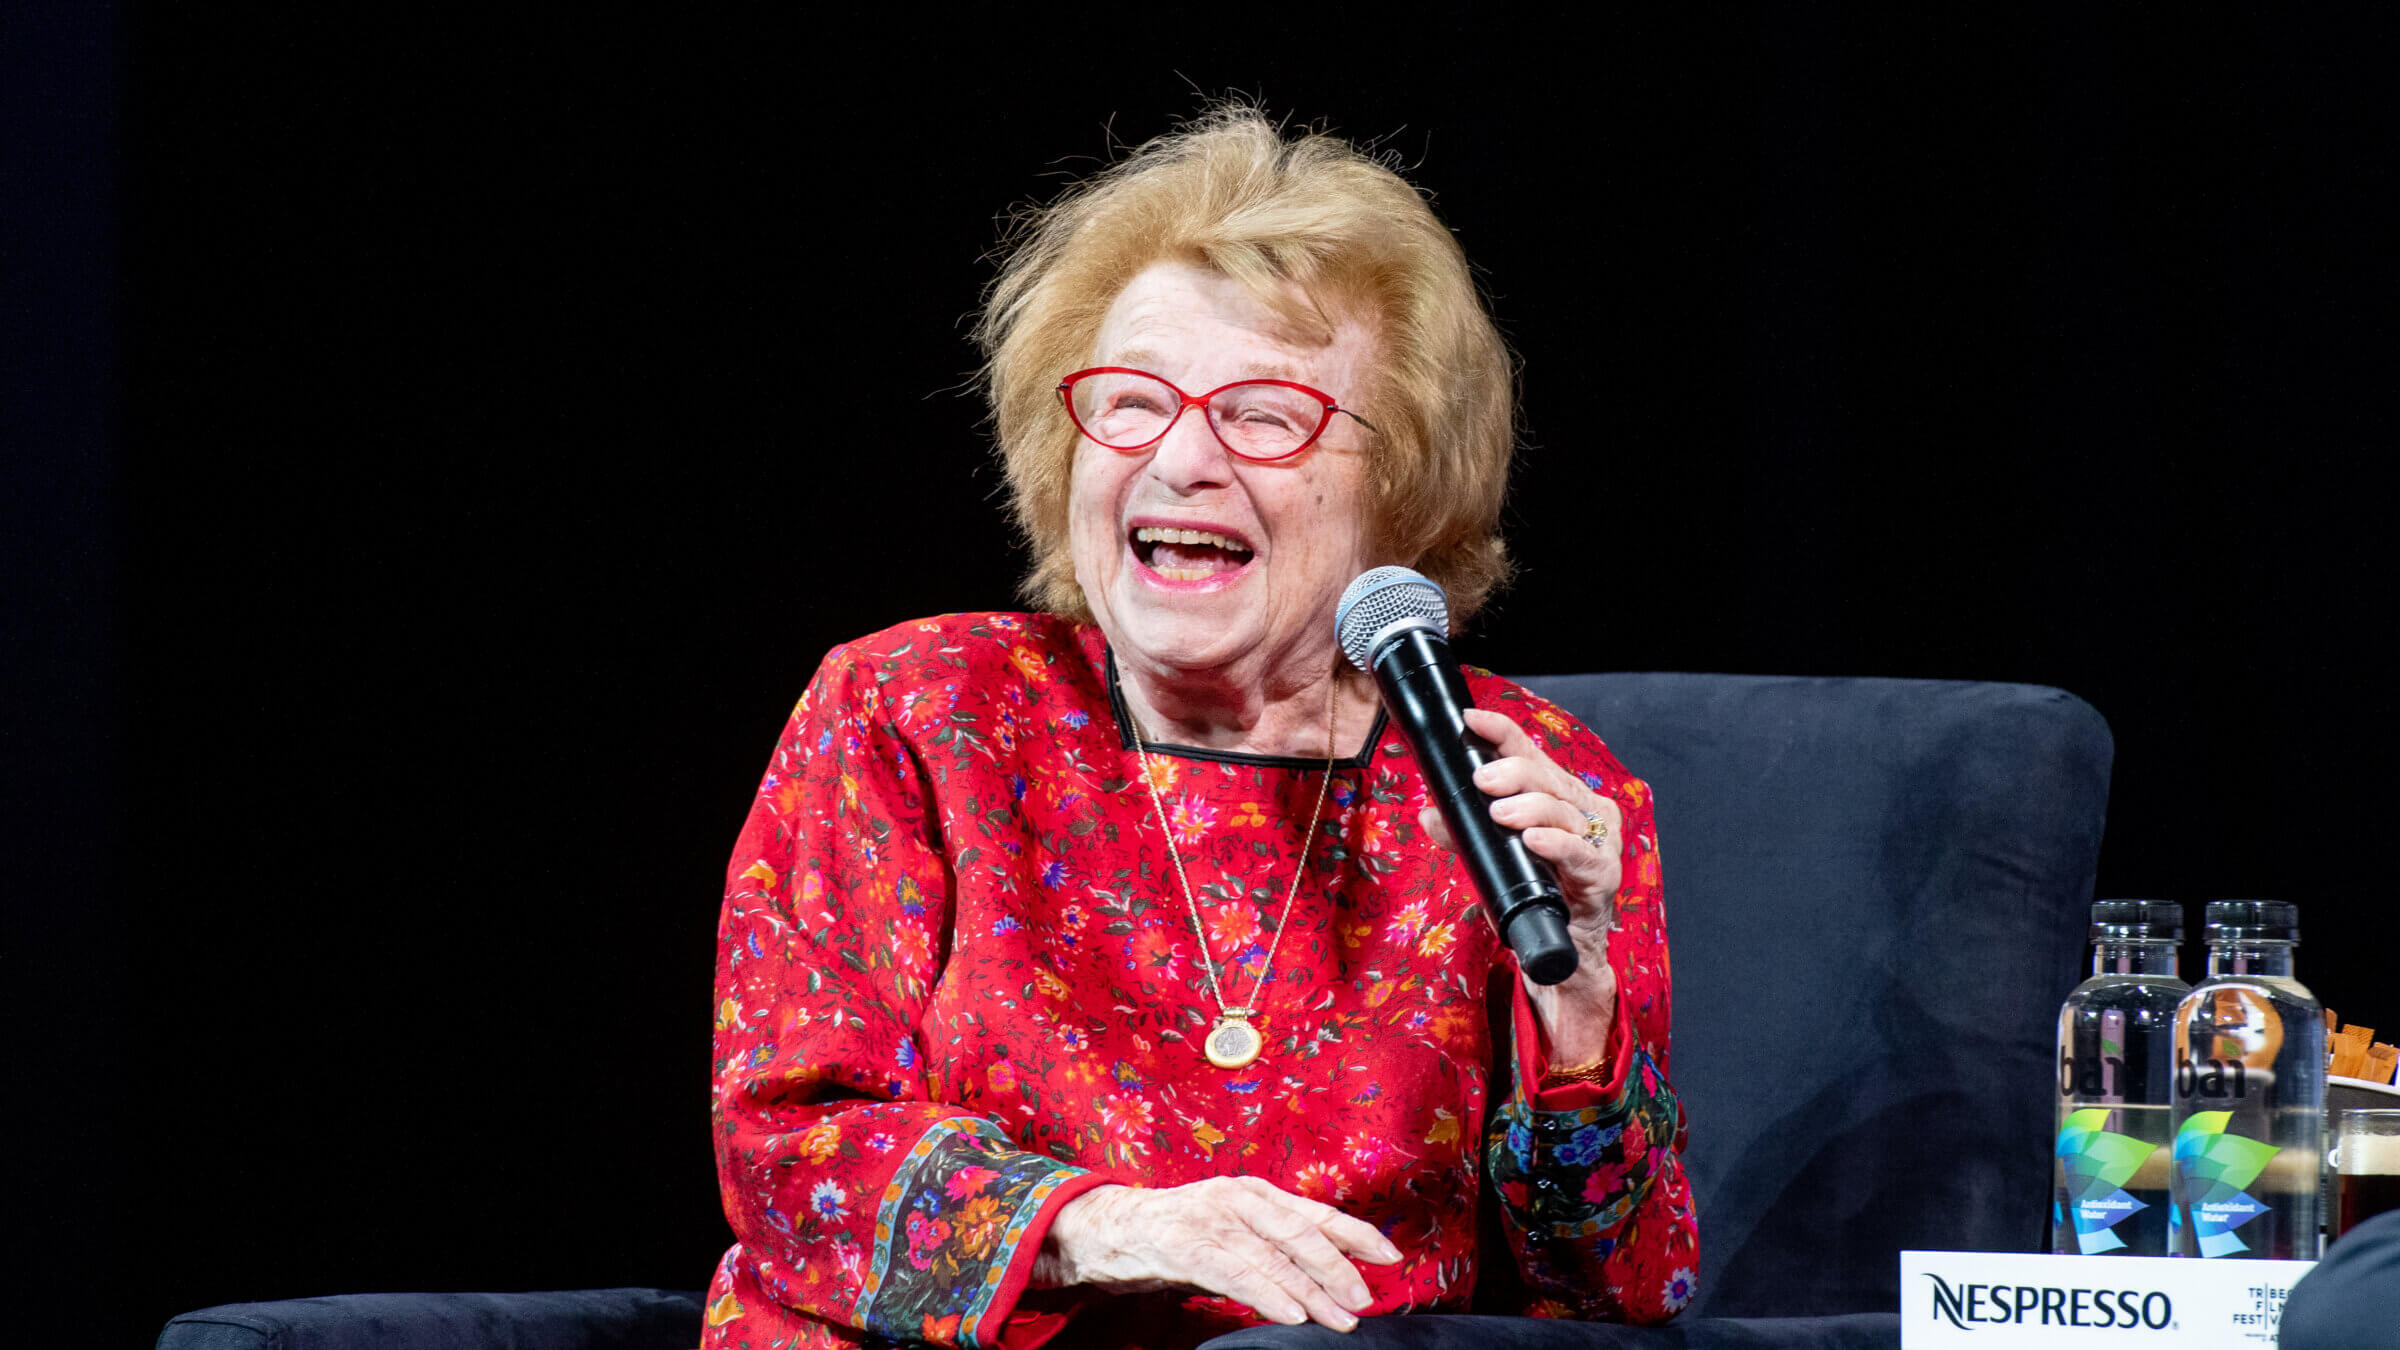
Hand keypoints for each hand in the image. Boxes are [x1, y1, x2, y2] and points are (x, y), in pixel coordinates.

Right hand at [1031, 1177, 1402, 1330]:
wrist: (1108, 1227)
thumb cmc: (1176, 1232)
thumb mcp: (1231, 1232)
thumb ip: (1271, 1247)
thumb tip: (1323, 1277)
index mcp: (1254, 1193)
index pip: (1315, 1212)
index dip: (1356, 1232)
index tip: (1390, 1255)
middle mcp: (1237, 1197)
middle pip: (1300, 1233)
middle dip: (1338, 1268)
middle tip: (1365, 1299)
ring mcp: (1210, 1217)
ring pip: (1272, 1255)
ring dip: (1310, 1291)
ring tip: (1338, 1317)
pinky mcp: (1184, 1243)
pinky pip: (1234, 1271)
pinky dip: (1266, 1293)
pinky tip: (1290, 1313)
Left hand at [1417, 706, 1620, 1065]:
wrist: (1561, 949)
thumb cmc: (1533, 890)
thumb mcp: (1491, 855)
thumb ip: (1463, 832)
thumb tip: (1430, 813)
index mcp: (1559, 794)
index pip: (1531, 753)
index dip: (1502, 732)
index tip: (1471, 722)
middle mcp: (1584, 809)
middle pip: (1548, 777)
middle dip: (1513, 772)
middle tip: (1483, 780)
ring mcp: (1599, 841)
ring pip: (1564, 811)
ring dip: (1531, 809)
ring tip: (1501, 813)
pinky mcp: (1604, 874)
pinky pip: (1581, 854)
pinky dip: (1557, 845)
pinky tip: (1533, 841)